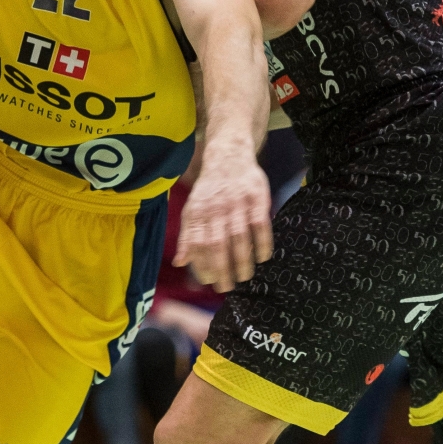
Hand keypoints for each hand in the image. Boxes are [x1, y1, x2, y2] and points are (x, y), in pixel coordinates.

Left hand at [176, 139, 272, 293]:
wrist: (228, 155)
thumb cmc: (209, 190)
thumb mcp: (192, 209)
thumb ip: (187, 237)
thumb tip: (179, 263)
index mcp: (198, 212)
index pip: (197, 244)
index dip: (202, 264)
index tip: (209, 281)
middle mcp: (216, 208)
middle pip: (217, 244)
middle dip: (222, 269)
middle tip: (226, 288)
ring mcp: (237, 202)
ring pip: (239, 236)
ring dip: (242, 260)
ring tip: (244, 277)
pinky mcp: (257, 197)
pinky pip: (260, 224)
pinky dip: (262, 242)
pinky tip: (262, 257)